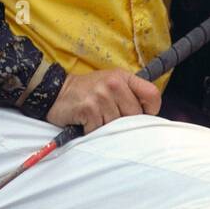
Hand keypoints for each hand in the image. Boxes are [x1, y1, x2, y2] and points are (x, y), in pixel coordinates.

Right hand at [47, 69, 161, 133]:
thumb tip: (149, 117)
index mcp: (123, 77)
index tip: (142, 115)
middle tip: (109, 117)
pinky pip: (100, 130)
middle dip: (124, 122)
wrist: (57, 91)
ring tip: (96, 118)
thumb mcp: (112, 83)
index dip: (150, 110)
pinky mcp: (89, 109)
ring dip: (106, 128)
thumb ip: (131, 94)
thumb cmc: (88, 90)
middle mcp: (114, 84)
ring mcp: (101, 96)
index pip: (152, 94)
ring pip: (118, 125)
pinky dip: (93, 131)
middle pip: (135, 115)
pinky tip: (86, 122)